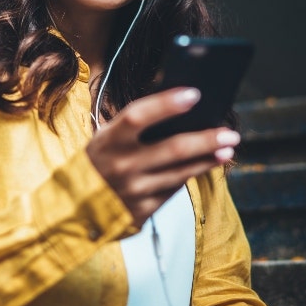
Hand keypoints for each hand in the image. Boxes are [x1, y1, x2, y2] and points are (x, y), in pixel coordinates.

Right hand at [85, 87, 239, 226]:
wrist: (74, 208)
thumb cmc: (97, 162)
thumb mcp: (105, 138)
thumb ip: (133, 125)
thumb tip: (176, 105)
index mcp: (108, 140)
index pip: (138, 116)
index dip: (166, 104)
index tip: (194, 94)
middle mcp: (121, 165)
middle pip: (172, 148)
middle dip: (206, 139)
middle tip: (230, 133)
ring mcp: (133, 191)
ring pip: (180, 173)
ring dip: (208, 160)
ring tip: (227, 148)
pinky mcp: (142, 212)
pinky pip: (173, 191)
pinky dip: (190, 175)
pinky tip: (204, 165)